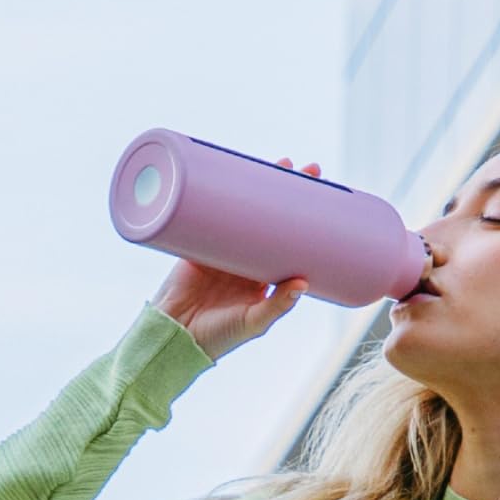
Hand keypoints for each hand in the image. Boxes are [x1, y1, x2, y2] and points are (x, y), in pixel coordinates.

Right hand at [150, 155, 318, 361]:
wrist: (175, 334)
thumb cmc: (219, 336)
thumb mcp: (254, 323)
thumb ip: (277, 306)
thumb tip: (302, 282)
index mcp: (265, 276)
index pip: (290, 239)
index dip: (305, 218)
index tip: (324, 197)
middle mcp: (247, 257)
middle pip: (272, 215)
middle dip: (289, 191)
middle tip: (308, 170)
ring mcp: (224, 246)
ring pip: (246, 207)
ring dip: (261, 183)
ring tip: (282, 163)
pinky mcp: (199, 240)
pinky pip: (214, 211)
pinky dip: (222, 192)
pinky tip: (234, 171)